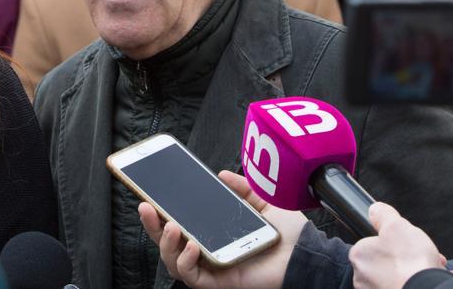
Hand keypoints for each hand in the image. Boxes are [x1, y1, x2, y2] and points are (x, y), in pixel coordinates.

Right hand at [138, 170, 307, 288]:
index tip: (150, 194)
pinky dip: (185, 262)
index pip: (180, 222)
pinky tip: (191, 246)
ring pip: (173, 262)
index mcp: (215, 231)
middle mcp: (209, 249)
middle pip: (168, 243)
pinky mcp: (219, 281)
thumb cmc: (288, 233)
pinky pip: (192, 277)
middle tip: (145, 206)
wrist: (306, 253)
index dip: (161, 211)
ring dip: (166, 244)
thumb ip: (241, 188)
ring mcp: (212, 266)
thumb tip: (222, 175)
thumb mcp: (262, 201)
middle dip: (152, 225)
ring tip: (171, 226)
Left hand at [349, 202, 445, 288]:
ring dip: (411, 268)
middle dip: (405, 255)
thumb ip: (383, 215)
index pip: (373, 242)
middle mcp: (361, 277)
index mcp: (359, 255)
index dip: (393, 239)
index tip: (407, 240)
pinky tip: (427, 278)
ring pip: (395, 274)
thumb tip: (375, 210)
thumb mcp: (396, 226)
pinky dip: (414, 281)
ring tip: (429, 266)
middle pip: (385, 259)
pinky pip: (402, 285)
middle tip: (420, 254)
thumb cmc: (409, 262)